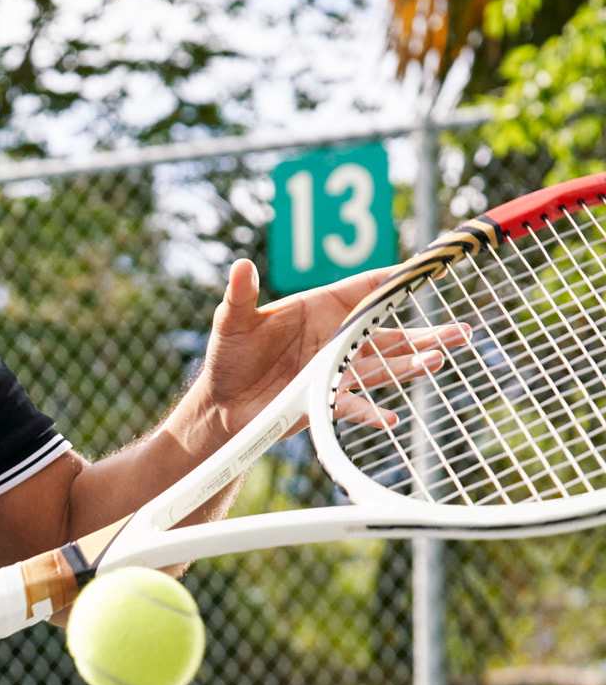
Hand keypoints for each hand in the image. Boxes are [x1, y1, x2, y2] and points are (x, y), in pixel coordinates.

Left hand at [192, 259, 467, 436]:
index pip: (365, 290)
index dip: (397, 281)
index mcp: (319, 309)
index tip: (430, 271)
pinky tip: (392, 419)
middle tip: (462, 330)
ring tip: (440, 362)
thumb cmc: (227, 356)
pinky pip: (356, 406)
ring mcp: (334, 370)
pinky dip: (372, 413)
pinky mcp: (325, 401)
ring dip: (410, 366)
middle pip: (387, 331)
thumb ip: (241, 295)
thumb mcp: (232, 323)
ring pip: (382, 366)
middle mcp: (334, 338)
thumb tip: (240, 266)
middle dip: (425, 331)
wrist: (222, 405)